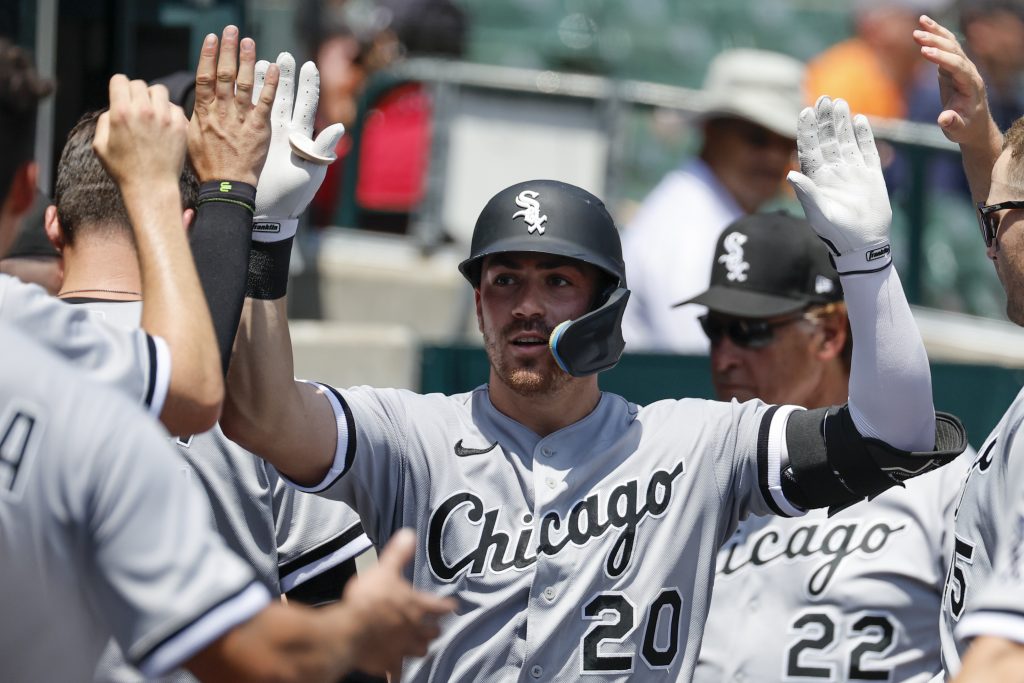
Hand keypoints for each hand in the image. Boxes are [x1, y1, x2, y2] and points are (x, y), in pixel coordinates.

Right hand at [93, 77, 186, 190]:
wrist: (151, 187)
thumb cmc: (123, 170)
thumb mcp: (100, 146)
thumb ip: (104, 121)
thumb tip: (114, 107)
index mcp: (121, 112)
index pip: (120, 80)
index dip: (118, 86)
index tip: (120, 96)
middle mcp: (144, 111)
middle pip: (139, 84)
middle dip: (135, 93)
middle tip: (136, 108)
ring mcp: (165, 118)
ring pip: (159, 90)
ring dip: (153, 98)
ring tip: (151, 112)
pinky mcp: (180, 126)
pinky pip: (175, 106)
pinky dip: (169, 111)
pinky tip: (164, 123)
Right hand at [188, 26, 278, 184]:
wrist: (225, 187)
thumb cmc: (207, 165)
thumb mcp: (190, 138)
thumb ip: (196, 116)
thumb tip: (196, 100)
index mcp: (203, 113)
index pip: (204, 78)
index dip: (207, 56)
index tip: (211, 38)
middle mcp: (221, 113)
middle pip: (223, 75)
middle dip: (227, 50)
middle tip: (231, 29)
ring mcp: (240, 120)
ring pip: (243, 84)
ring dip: (247, 61)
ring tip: (249, 41)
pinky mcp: (258, 129)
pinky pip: (265, 103)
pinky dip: (271, 85)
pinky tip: (275, 68)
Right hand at [251, 52, 344, 241]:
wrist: (268, 211)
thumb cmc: (292, 195)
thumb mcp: (312, 170)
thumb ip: (323, 147)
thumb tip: (339, 126)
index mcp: (302, 136)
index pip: (307, 104)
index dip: (308, 85)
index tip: (309, 65)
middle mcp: (285, 131)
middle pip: (286, 97)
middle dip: (286, 76)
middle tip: (285, 55)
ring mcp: (267, 135)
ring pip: (264, 102)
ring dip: (263, 82)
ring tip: (261, 59)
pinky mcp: (251, 142)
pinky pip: (247, 116)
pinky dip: (245, 99)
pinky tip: (240, 83)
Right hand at [339, 529, 455, 674]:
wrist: (350, 630)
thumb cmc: (369, 598)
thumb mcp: (384, 570)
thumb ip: (398, 554)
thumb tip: (409, 534)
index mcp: (417, 605)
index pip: (440, 606)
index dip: (447, 606)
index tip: (454, 607)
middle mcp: (415, 629)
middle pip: (433, 632)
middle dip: (434, 629)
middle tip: (435, 627)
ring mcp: (403, 649)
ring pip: (420, 652)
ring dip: (420, 648)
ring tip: (419, 647)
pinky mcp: (388, 663)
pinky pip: (396, 672)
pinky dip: (395, 674)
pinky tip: (394, 677)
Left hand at [787, 96, 892, 274]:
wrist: (864, 244)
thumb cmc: (836, 233)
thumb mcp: (818, 214)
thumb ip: (806, 194)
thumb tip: (791, 174)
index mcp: (817, 178)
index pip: (809, 148)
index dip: (807, 130)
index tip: (806, 111)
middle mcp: (833, 171)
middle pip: (826, 139)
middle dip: (824, 120)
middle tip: (824, 98)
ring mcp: (852, 171)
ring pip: (845, 140)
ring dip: (841, 123)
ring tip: (839, 103)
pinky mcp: (871, 175)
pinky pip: (866, 150)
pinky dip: (863, 135)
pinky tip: (860, 119)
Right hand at [914, 15, 993, 146]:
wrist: (974, 125)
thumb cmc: (965, 128)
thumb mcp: (958, 130)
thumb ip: (952, 123)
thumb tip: (944, 119)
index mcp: (971, 85)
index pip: (958, 66)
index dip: (942, 58)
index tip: (924, 52)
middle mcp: (969, 72)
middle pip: (954, 51)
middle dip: (936, 42)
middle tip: (917, 35)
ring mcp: (962, 67)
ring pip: (951, 45)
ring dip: (936, 33)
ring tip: (921, 22)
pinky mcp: (953, 67)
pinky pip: (946, 47)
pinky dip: (936, 35)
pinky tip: (926, 25)